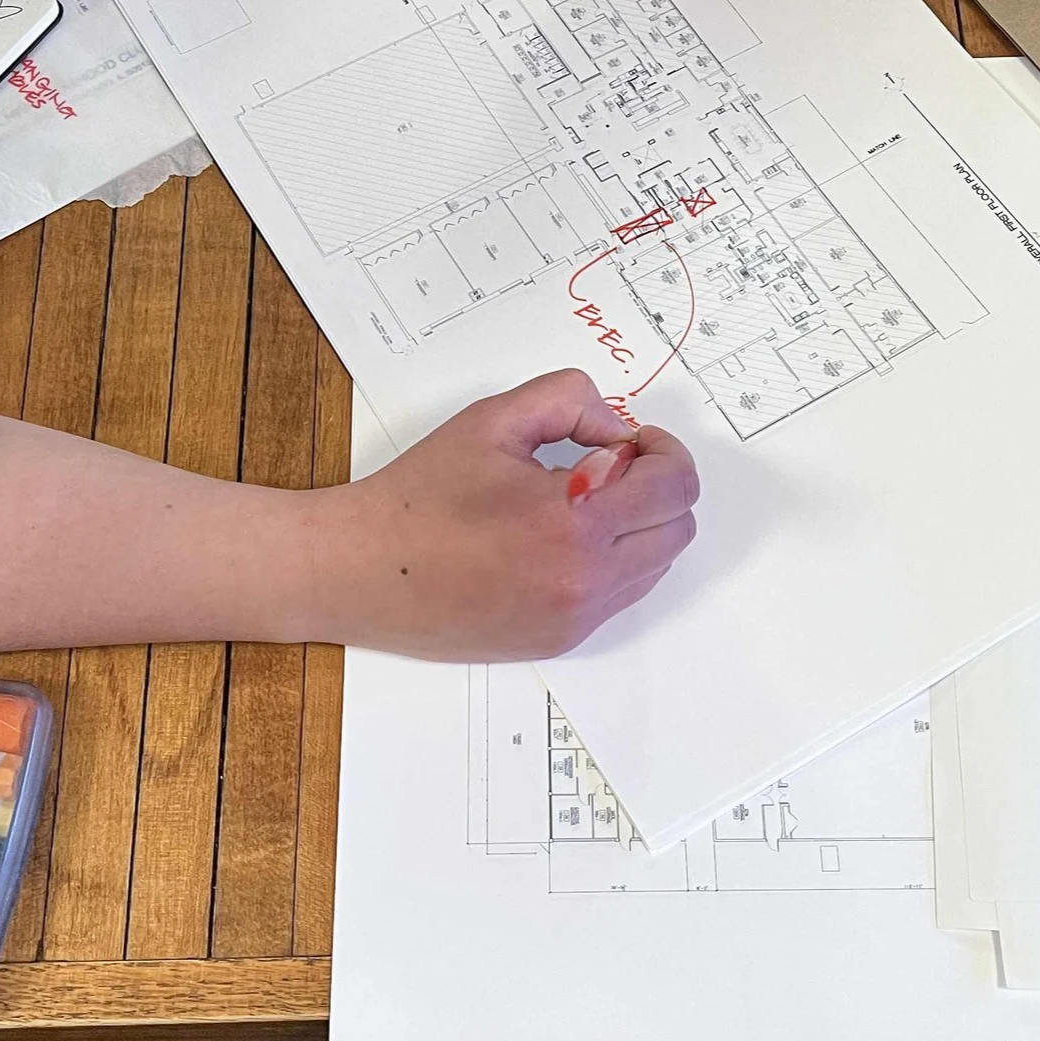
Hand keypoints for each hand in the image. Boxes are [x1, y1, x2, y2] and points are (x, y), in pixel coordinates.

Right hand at [312, 370, 700, 659]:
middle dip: (657, 488)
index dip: (665, 452)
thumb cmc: (420, 495)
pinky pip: (621, 596)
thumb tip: (617, 432)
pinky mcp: (560, 640)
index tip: (634, 441)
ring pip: (656, 566)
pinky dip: (612, 561)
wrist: (361, 570)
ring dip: (638, 527)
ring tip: (577, 504)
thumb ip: (570, 401)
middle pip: (678, 529)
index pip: (675, 487)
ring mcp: (575, 618)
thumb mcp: (494, 418)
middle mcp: (584, 580)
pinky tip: (559, 539)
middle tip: (608, 467)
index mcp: (574, 522)